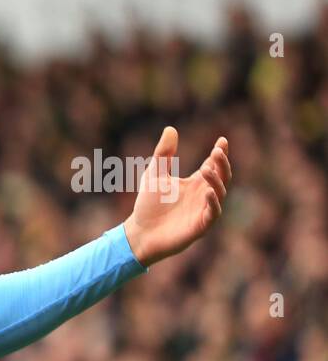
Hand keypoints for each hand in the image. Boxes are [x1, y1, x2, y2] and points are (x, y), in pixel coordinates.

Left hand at [122, 127, 231, 267]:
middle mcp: (203, 195)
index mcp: (195, 183)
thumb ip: (163, 154)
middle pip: (222, 176)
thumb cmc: (148, 205)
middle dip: (222, 164)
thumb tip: (171, 128)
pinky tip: (208, 192)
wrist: (138, 232)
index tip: (222, 140)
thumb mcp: (155, 174)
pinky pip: (213, 213)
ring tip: (207, 169)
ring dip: (216, 180)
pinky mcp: (200, 226)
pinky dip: (213, 202)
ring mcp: (203, 210)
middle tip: (218, 151)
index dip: (219, 154)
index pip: (213, 165)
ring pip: (220, 193)